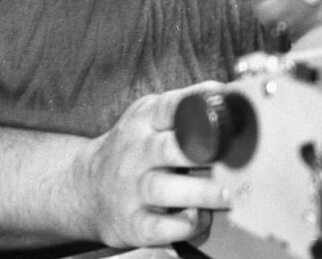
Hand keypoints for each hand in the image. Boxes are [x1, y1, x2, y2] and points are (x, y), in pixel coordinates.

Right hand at [77, 83, 229, 247]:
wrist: (87, 187)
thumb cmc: (134, 149)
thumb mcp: (150, 117)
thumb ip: (186, 106)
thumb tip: (230, 94)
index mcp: (145, 120)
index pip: (172, 107)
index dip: (200, 106)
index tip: (227, 108)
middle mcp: (137, 152)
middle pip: (170, 149)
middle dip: (204, 152)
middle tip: (234, 158)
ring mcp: (132, 188)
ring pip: (165, 189)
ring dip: (201, 193)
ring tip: (227, 194)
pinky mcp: (132, 222)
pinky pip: (160, 227)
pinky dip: (183, 225)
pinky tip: (199, 218)